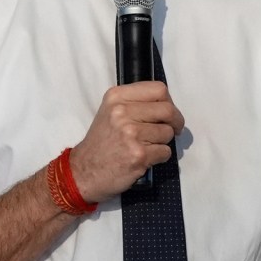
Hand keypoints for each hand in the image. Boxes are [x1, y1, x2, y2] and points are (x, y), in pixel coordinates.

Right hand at [69, 81, 183, 201]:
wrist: (84, 171)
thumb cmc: (101, 142)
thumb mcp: (110, 111)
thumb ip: (135, 103)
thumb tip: (167, 104)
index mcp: (116, 97)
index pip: (158, 89)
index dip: (169, 101)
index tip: (166, 112)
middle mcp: (122, 112)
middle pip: (168, 110)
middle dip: (176, 121)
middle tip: (173, 129)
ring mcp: (131, 134)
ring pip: (168, 132)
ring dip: (163, 141)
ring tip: (147, 146)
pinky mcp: (139, 154)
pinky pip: (165, 152)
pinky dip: (160, 157)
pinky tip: (145, 158)